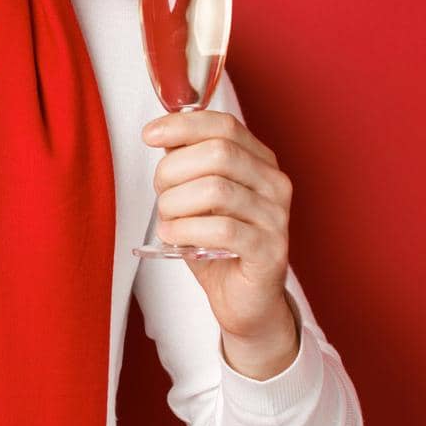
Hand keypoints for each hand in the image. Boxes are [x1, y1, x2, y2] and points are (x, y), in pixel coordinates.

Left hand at [143, 109, 298, 376]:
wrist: (244, 300)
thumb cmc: (218, 245)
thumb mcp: (198, 197)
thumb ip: (188, 165)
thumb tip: (163, 136)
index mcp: (259, 161)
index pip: (224, 125)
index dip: (182, 125)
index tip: (150, 135)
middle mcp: (274, 184)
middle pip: (218, 153)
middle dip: (174, 169)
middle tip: (159, 191)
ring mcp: (276, 217)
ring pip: (217, 189)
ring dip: (177, 203)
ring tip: (166, 219)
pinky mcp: (270, 251)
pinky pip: (223, 229)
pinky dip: (187, 229)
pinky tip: (174, 236)